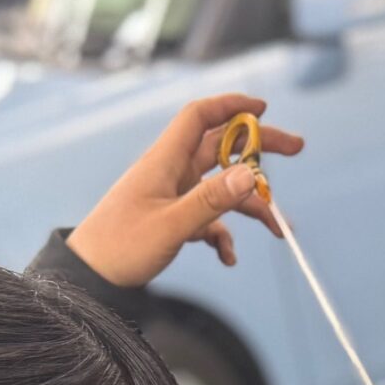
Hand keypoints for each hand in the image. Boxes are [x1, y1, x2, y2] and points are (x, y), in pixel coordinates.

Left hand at [66, 94, 303, 286]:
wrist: (87, 278)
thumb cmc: (120, 248)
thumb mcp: (170, 226)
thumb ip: (211, 201)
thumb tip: (250, 174)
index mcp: (165, 161)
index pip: (201, 116)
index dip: (232, 106)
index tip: (264, 108)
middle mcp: (171, 172)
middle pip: (222, 147)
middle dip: (259, 149)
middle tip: (296, 148)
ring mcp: (173, 196)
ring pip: (222, 187)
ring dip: (251, 203)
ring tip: (279, 228)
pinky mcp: (172, 220)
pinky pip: (209, 219)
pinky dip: (224, 236)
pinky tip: (228, 258)